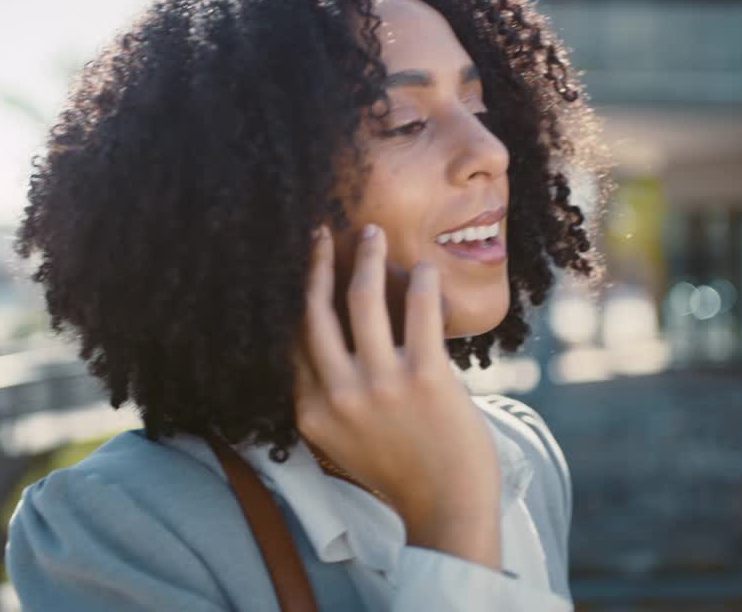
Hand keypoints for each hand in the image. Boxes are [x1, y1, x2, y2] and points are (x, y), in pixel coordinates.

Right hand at [293, 223, 501, 567]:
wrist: (448, 508)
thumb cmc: (401, 471)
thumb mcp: (342, 441)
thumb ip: (326, 398)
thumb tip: (322, 338)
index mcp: (312, 412)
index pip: (293, 338)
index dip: (298, 294)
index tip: (304, 266)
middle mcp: (339, 395)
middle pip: (316, 310)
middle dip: (317, 262)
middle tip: (323, 233)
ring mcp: (382, 385)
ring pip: (363, 299)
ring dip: (367, 256)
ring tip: (373, 233)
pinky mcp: (427, 377)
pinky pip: (419, 310)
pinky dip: (421, 281)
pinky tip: (424, 267)